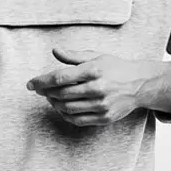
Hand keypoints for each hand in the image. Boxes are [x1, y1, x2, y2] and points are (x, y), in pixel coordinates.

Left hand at [26, 47, 154, 126]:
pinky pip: (78, 120)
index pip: (60, 77)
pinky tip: (61, 108)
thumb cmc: (115, 68)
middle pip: (61, 94)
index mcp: (94, 70)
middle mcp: (98, 88)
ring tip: (50, 97)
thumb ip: (74, 56)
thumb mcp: (96, 56)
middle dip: (45, 92)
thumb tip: (54, 51)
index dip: (42, 81)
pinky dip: (65, 115)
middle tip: (39, 90)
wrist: (140, 84)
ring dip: (54, 103)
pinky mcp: (104, 118)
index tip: (30, 84)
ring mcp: (101, 105)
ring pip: (67, 108)